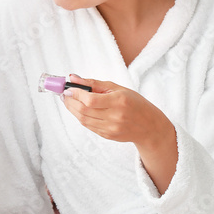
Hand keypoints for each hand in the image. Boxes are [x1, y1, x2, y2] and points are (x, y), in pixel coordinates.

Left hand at [61, 75, 178, 193]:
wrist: (149, 127)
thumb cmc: (135, 103)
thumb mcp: (119, 88)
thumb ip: (95, 83)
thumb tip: (73, 77)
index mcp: (119, 101)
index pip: (91, 100)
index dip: (76, 94)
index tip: (68, 88)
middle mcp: (115, 117)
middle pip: (84, 111)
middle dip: (70, 101)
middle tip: (64, 94)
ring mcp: (111, 128)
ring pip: (84, 120)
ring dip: (72, 110)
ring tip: (68, 101)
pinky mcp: (108, 136)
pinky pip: (89, 126)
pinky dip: (81, 117)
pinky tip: (79, 110)